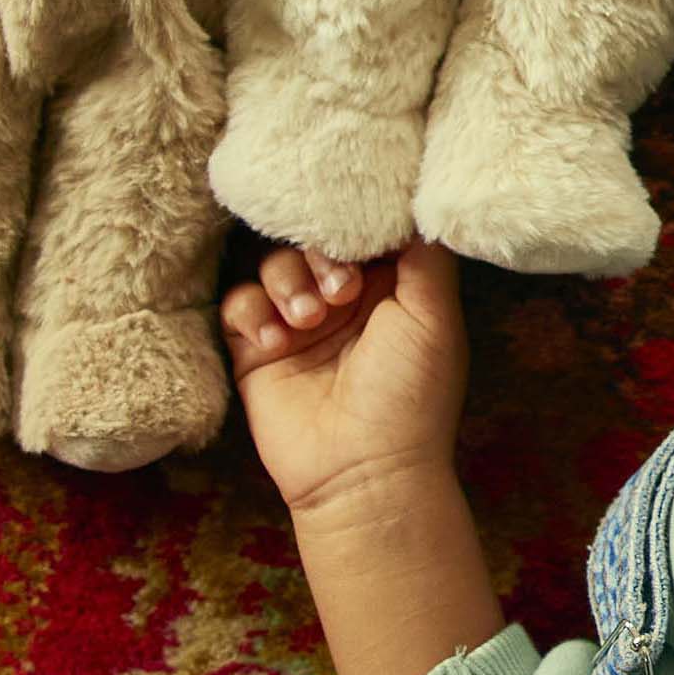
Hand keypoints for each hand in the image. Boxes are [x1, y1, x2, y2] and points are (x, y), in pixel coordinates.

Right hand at [222, 242, 469, 520]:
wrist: (362, 472)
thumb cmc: (410, 393)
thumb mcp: (434, 315)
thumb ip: (425, 255)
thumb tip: (416, 202)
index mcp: (393, 286)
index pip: (368, 229)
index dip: (361, 221)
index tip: (360, 229)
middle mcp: (346, 298)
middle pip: (317, 239)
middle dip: (323, 255)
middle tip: (341, 291)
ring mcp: (301, 323)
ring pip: (276, 265)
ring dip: (288, 283)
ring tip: (309, 320)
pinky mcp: (257, 351)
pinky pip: (239, 305)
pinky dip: (252, 312)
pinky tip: (276, 341)